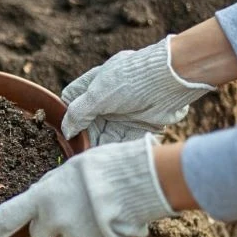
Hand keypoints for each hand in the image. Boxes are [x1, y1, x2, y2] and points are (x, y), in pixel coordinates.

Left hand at [0, 134, 175, 236]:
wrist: (143, 181)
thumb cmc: (106, 166)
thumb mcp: (69, 168)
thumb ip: (50, 189)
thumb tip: (43, 202)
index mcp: (44, 196)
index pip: (9, 216)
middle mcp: (55, 221)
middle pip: (39, 233)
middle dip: (49, 224)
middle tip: (71, 205)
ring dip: (75, 229)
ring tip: (96, 207)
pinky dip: (94, 236)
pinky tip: (108, 218)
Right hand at [61, 36, 213, 144]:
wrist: (172, 81)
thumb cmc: (131, 80)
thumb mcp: (97, 94)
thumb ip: (77, 113)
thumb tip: (66, 131)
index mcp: (95, 83)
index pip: (72, 99)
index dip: (66, 113)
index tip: (64, 129)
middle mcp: (108, 98)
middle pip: (88, 121)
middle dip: (84, 135)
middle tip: (78, 148)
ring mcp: (124, 112)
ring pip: (104, 133)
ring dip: (98, 144)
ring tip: (93, 155)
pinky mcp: (139, 125)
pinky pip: (122, 140)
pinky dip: (115, 148)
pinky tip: (109, 155)